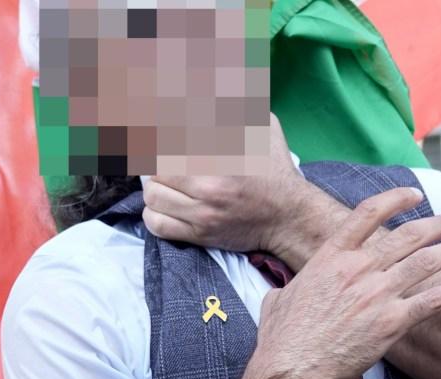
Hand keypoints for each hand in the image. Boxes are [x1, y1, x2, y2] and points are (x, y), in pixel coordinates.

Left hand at [142, 114, 323, 258]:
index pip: (169, 141)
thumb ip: (238, 106)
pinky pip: (157, 225)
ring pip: (153, 196)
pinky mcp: (201, 235)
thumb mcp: (264, 128)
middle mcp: (209, 184)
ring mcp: (203, 213)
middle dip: (157, 164)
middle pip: (156, 169)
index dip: (154, 136)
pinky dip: (154, 214)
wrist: (290, 218)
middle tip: (166, 164)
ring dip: (155, 188)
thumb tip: (217, 81)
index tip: (149, 132)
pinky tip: (165, 207)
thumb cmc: (275, 171)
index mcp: (222, 156)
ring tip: (166, 185)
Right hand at [245, 188, 440, 378]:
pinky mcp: (391, 323)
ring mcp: (377, 294)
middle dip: (435, 225)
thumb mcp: (279, 297)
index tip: (415, 195)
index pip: (368, 213)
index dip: (396, 199)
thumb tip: (285, 291)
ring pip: (424, 262)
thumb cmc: (281, 338)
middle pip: (407, 236)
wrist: (290, 368)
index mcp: (330, 257)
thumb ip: (293, 285)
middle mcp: (358, 269)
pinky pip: (431, 301)